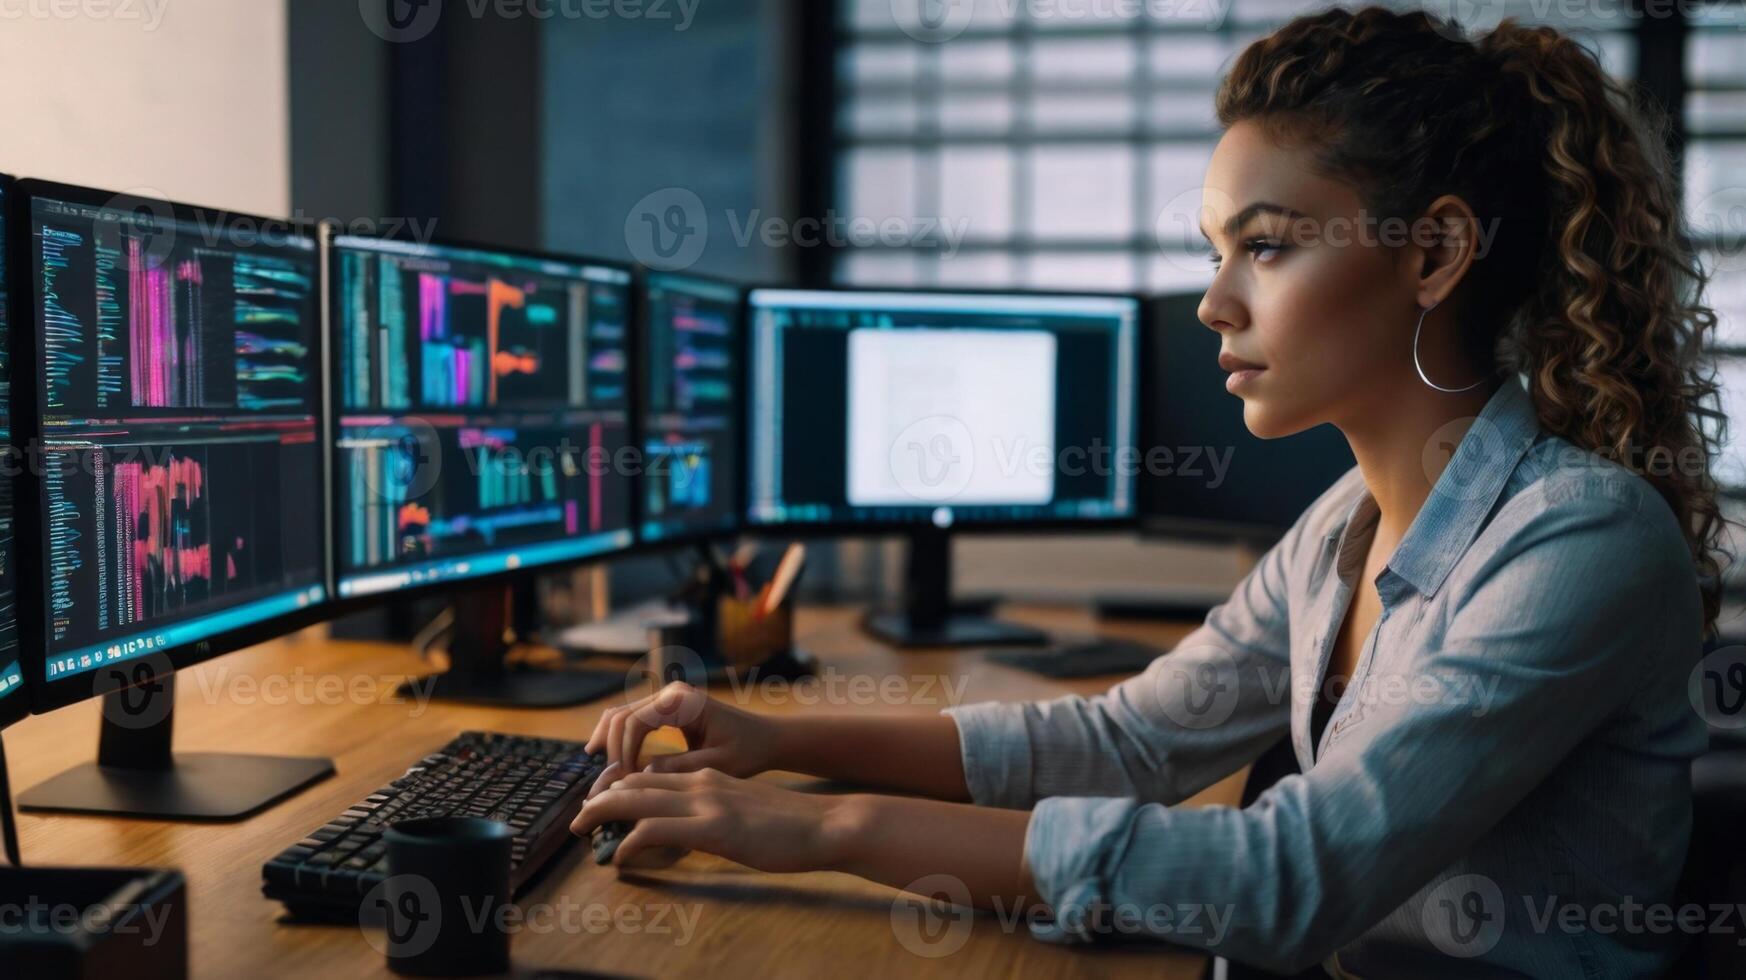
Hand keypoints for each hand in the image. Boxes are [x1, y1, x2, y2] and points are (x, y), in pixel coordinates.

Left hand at [569, 768, 856, 873]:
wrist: (826, 824)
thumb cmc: (790, 825)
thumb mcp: (742, 810)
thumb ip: (713, 812)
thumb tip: (688, 829)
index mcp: (708, 776)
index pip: (650, 774)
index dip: (619, 788)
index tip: (600, 807)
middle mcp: (701, 782)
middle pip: (634, 781)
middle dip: (600, 798)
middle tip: (579, 819)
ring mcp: (706, 802)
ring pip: (636, 798)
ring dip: (602, 814)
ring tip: (583, 831)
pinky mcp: (713, 827)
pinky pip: (653, 830)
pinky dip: (628, 843)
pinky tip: (620, 858)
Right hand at [584, 682, 780, 798]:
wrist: (765, 738)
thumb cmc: (747, 751)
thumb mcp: (717, 765)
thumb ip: (679, 768)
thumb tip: (639, 775)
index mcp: (683, 701)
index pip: (635, 723)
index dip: (624, 754)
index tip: (623, 783)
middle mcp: (670, 693)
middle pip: (621, 716)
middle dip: (612, 750)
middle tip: (608, 784)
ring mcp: (666, 698)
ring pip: (621, 715)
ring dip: (610, 743)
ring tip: (603, 774)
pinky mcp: (665, 708)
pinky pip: (632, 719)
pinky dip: (618, 738)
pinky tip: (612, 762)